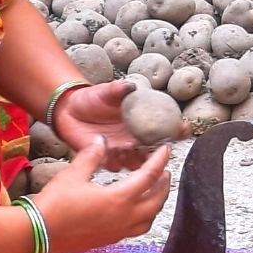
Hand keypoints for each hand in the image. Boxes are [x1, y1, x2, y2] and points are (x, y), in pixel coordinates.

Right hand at [30, 136, 171, 252]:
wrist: (42, 232)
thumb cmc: (56, 203)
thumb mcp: (73, 174)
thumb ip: (91, 156)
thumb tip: (102, 140)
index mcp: (119, 198)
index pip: (148, 176)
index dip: (159, 161)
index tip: (166, 150)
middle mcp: (125, 216)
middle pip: (156, 200)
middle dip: (163, 184)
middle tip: (164, 171)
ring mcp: (119, 230)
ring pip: (150, 217)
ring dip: (157, 202)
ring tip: (154, 191)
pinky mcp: (111, 238)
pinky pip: (138, 228)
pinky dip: (145, 216)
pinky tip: (135, 209)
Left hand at [53, 80, 189, 170]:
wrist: (69, 109)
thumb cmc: (93, 99)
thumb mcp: (106, 91)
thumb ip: (119, 89)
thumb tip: (130, 86)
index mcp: (141, 123)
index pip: (167, 129)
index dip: (178, 130)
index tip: (183, 127)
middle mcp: (136, 140)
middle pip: (156, 152)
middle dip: (161, 153)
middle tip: (160, 147)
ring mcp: (122, 151)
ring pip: (138, 163)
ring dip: (138, 160)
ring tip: (131, 148)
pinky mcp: (106, 159)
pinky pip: (116, 166)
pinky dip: (116, 162)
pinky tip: (112, 153)